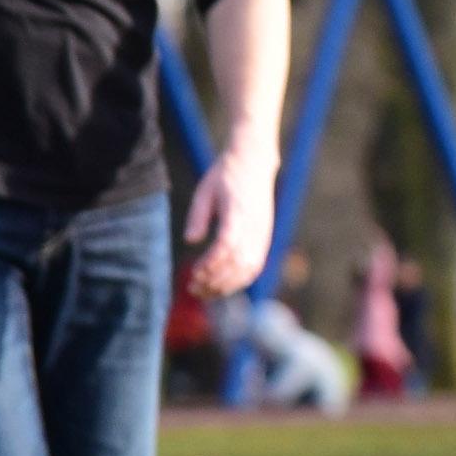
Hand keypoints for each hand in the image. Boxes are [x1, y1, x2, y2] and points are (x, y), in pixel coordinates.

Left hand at [182, 146, 277, 299]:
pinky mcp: (264, 238)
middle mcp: (254, 227)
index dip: (211, 264)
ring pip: (249, 269)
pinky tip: (223, 286)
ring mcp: (262, 234)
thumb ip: (197, 216)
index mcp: (238, 213)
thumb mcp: (204, 191)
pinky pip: (256, 265)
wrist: (254, 163)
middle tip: (193, 289)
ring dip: (227, 285)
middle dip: (215, 281)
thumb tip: (190, 240)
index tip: (195, 273)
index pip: (227, 246)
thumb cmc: (225, 176)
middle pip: (238, 263)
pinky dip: (240, 280)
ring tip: (205, 292)